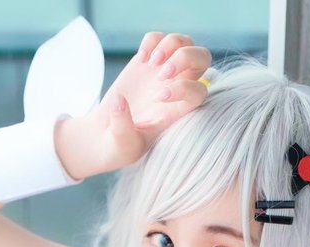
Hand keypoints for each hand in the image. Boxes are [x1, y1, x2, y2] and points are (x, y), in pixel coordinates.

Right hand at [91, 31, 211, 173]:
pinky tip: (141, 58)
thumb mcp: (122, 142)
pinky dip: (152, 41)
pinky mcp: (147, 62)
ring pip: (185, 42)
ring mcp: (163, 72)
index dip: (185, 89)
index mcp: (179, 111)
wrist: (107, 133)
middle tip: (161, 74)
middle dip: (185, 58)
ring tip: (151, 62)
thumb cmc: (120, 144)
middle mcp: (177, 88)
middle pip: (202, 59)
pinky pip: (159, 38)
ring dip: (170, 45)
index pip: (200, 92)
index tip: (159, 97)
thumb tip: (120, 100)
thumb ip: (122, 125)